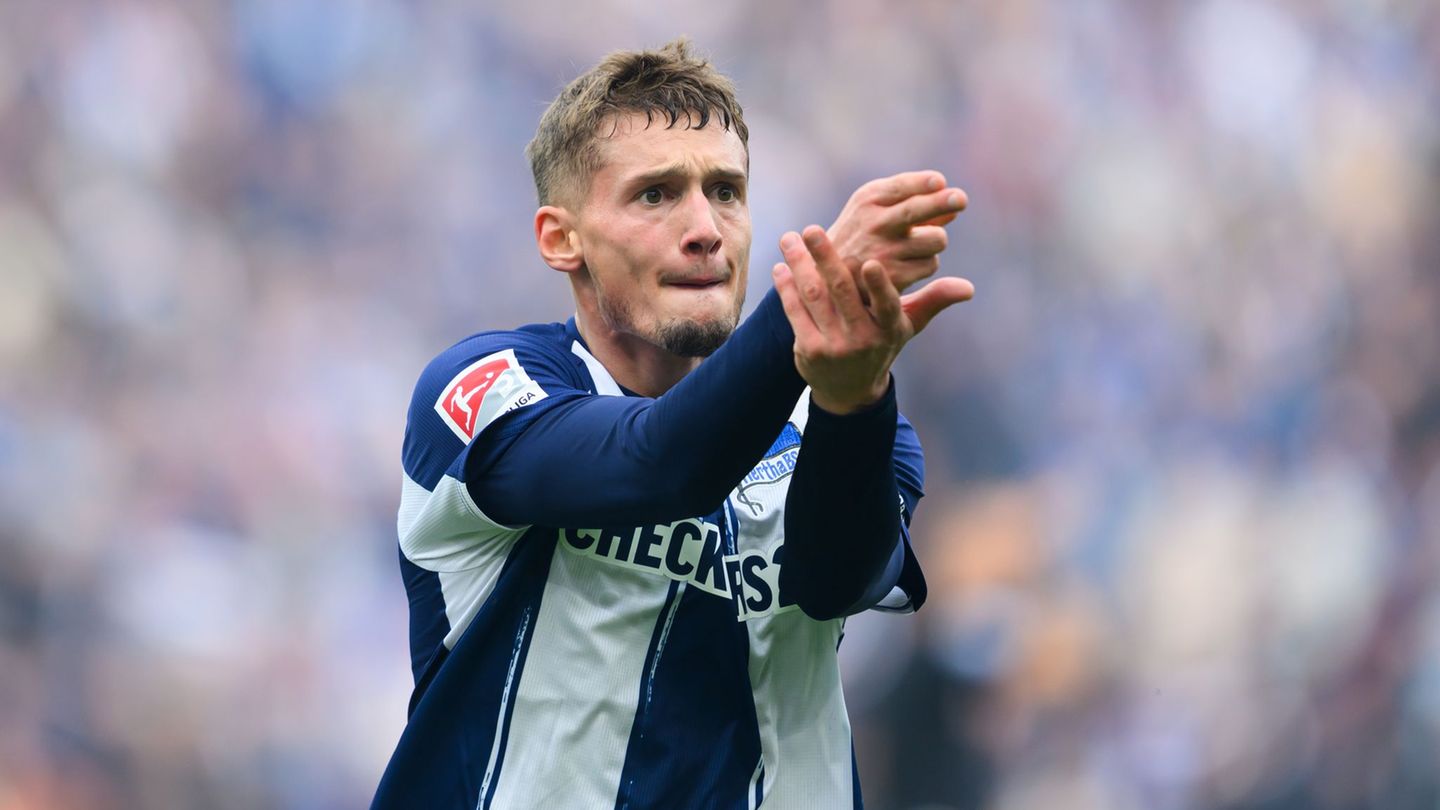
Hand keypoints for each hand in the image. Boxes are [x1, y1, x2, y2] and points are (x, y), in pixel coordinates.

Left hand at [773, 225, 973, 414]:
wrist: (850, 390)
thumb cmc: (882, 345)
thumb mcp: (908, 327)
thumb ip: (934, 300)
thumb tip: (969, 287)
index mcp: (888, 329)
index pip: (887, 306)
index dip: (879, 286)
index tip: (870, 262)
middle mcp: (861, 339)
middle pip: (841, 293)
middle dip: (825, 259)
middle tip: (813, 229)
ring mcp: (833, 346)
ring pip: (813, 298)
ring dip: (800, 266)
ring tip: (791, 238)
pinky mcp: (808, 349)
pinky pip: (795, 313)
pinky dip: (786, 288)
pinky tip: (781, 266)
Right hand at [826, 170, 968, 292]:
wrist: (828, 279)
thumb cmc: (860, 237)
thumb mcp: (876, 212)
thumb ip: (913, 204)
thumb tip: (955, 206)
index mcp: (868, 200)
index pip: (903, 186)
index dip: (925, 183)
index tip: (940, 182)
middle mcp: (873, 223)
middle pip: (917, 209)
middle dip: (944, 201)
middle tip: (960, 199)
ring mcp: (882, 251)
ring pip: (936, 239)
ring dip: (935, 241)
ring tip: (917, 245)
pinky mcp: (893, 277)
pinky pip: (931, 264)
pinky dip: (927, 264)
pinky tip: (909, 266)